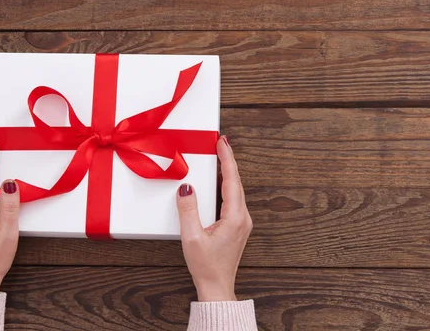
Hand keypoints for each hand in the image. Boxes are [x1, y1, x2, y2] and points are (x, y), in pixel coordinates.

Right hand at [177, 135, 251, 301]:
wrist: (217, 287)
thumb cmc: (206, 266)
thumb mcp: (192, 237)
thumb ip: (188, 210)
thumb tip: (187, 188)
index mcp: (234, 217)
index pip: (232, 180)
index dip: (227, 159)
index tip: (223, 142)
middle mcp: (242, 218)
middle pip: (236, 182)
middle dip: (228, 161)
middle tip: (221, 143)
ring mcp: (242, 222)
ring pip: (236, 190)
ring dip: (228, 172)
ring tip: (220, 156)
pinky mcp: (237, 226)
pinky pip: (233, 199)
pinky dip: (227, 185)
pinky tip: (220, 181)